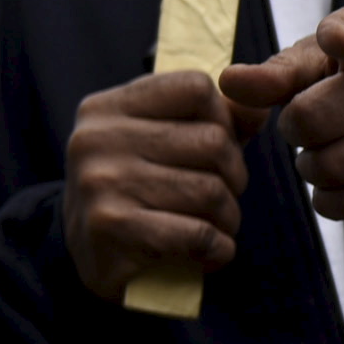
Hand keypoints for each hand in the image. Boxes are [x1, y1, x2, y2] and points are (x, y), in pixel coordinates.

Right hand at [62, 69, 264, 301]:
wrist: (83, 256)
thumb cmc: (136, 190)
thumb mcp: (163, 142)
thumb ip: (214, 118)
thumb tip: (260, 104)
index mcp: (108, 107)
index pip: (196, 87)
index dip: (224, 119)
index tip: (215, 149)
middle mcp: (98, 138)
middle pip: (213, 142)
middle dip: (234, 177)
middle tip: (219, 198)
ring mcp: (100, 182)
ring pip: (211, 190)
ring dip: (227, 217)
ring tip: (212, 226)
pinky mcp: (110, 227)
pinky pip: (197, 233)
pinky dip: (217, 248)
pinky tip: (207, 252)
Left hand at [222, 8, 343, 220]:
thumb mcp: (334, 60)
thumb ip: (280, 72)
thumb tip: (228, 82)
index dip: (342, 37)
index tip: (336, 41)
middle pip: (314, 119)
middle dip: (295, 132)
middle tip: (306, 130)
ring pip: (334, 165)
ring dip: (312, 170)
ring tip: (322, 158)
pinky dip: (332, 201)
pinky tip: (334, 188)